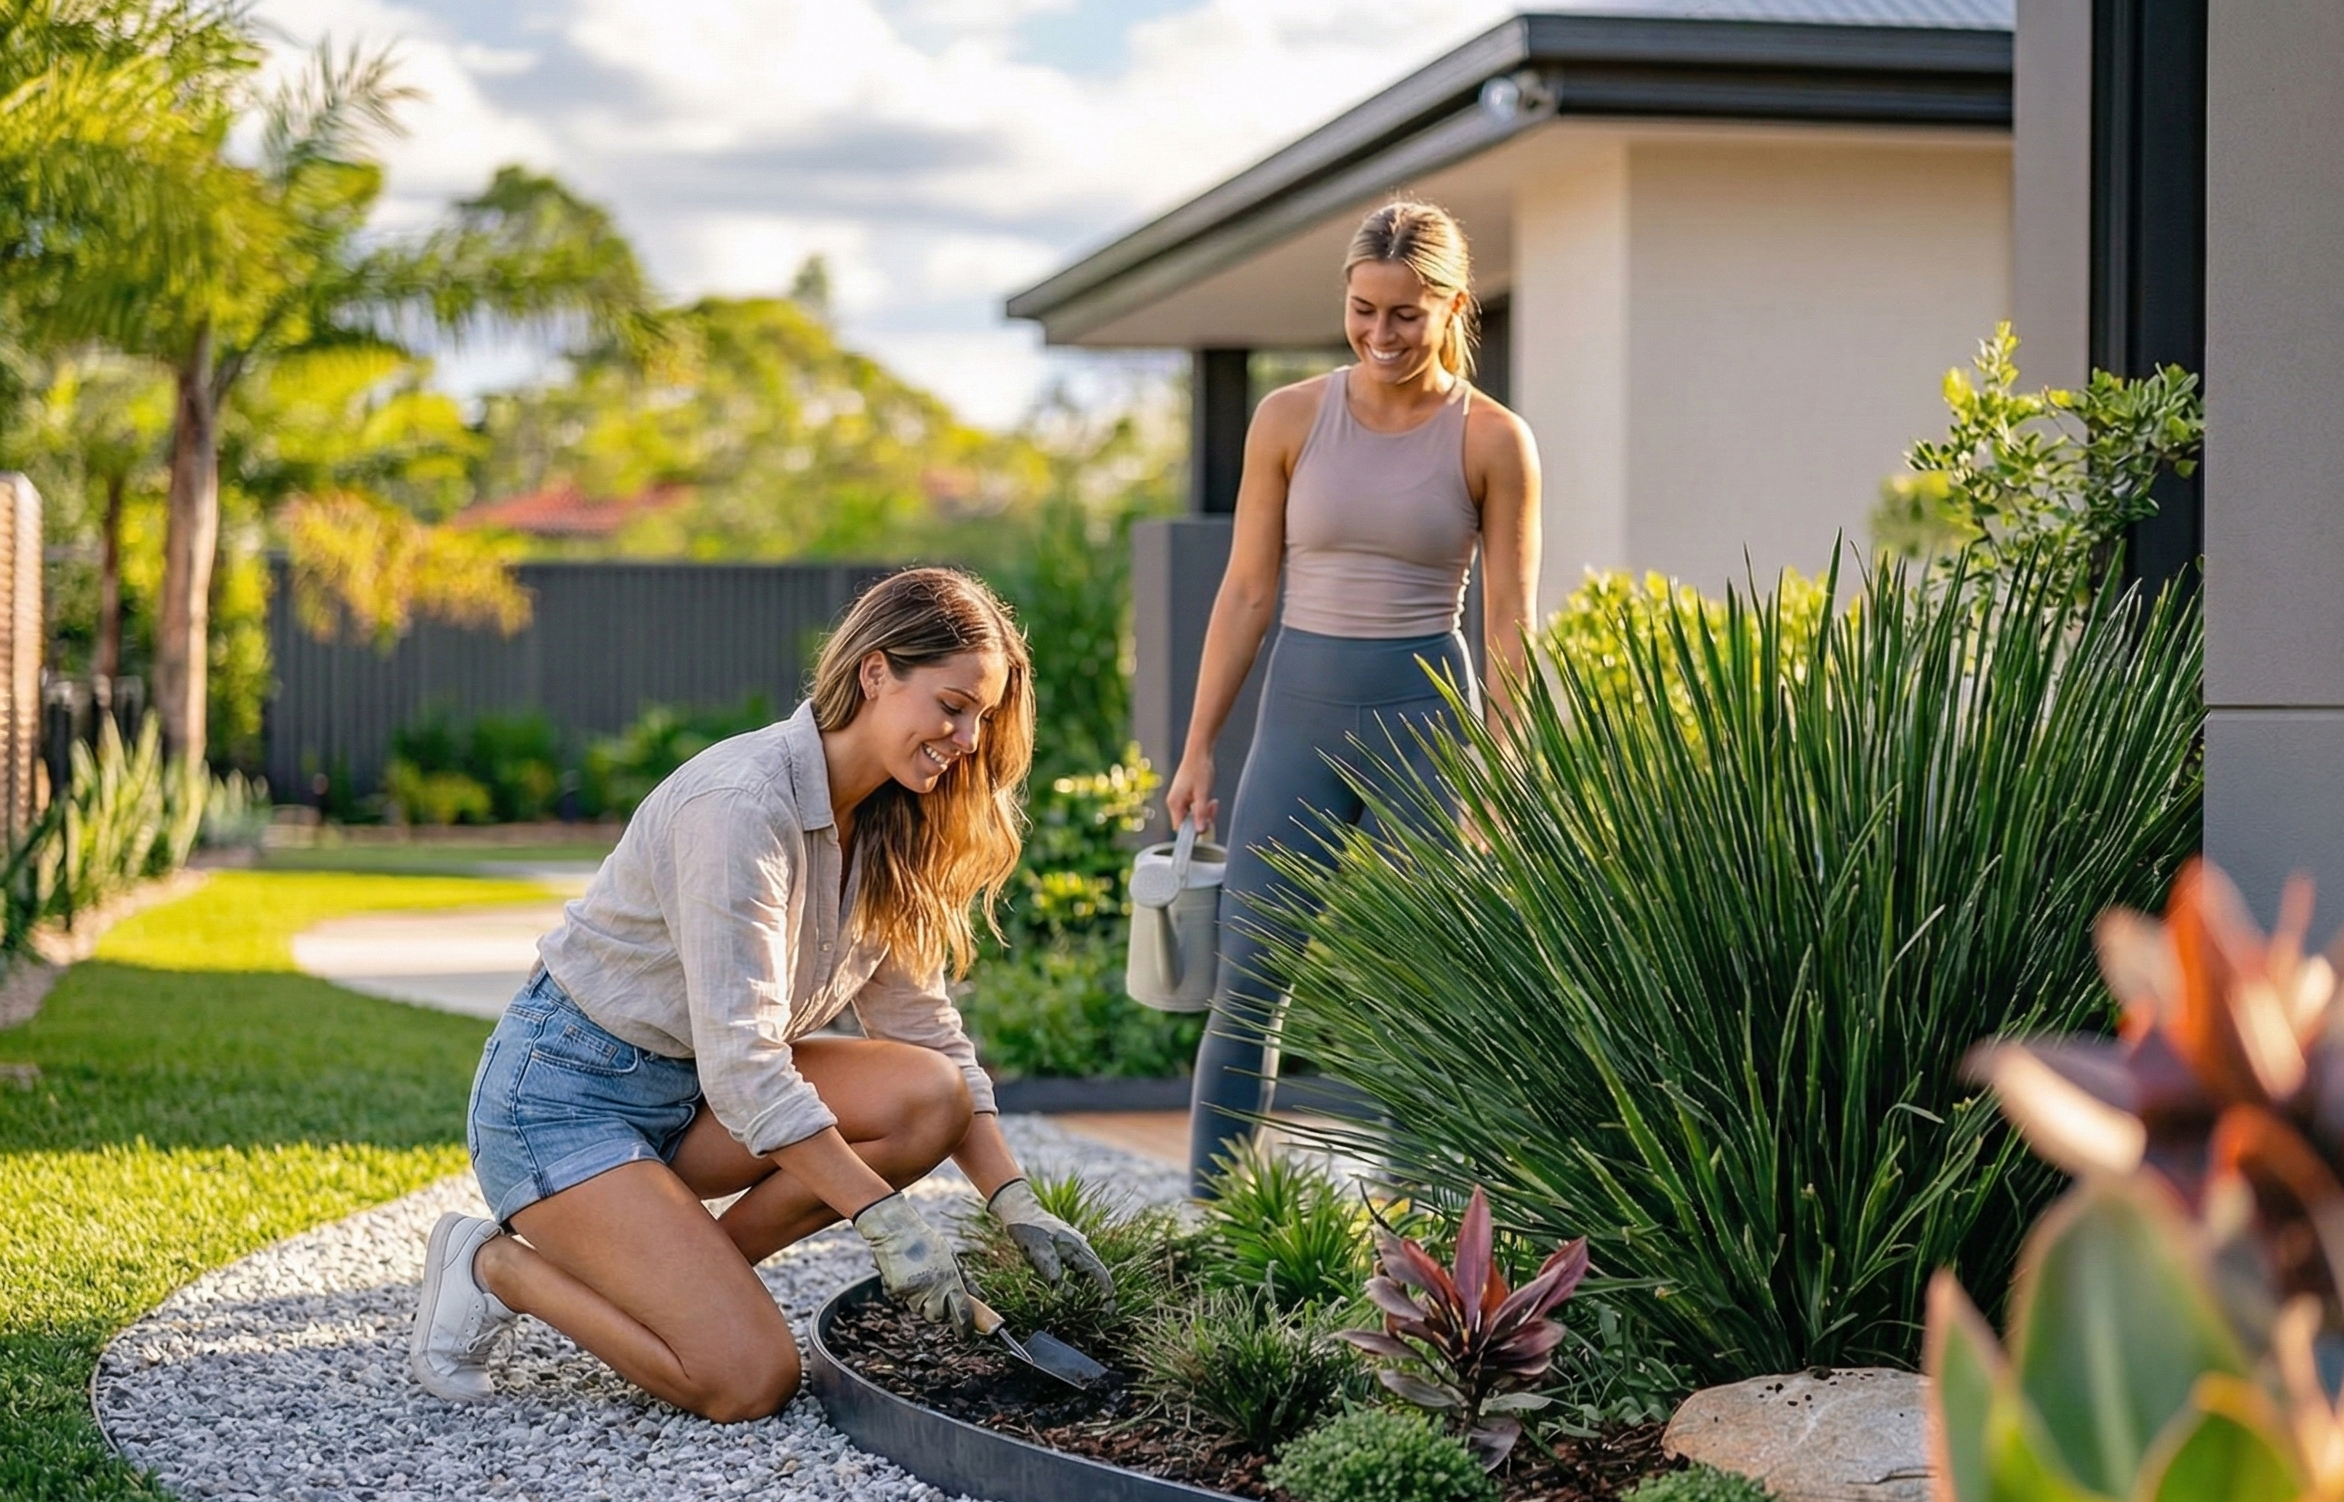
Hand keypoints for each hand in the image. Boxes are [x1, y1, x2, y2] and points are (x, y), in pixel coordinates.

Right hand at [853, 1192, 975, 1336]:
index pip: (962, 1312)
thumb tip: (981, 1297)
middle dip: (939, 1311)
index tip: (967, 1334)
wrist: (896, 1231)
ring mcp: (913, 1291)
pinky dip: (906, 1293)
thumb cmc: (927, 1242)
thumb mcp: (952, 1258)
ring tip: (920, 1277)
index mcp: (951, 1280)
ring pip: (920, 1310)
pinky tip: (906, 1275)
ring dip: (922, 1301)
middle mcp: (933, 1289)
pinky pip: (903, 1300)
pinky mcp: (896, 1291)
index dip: (966, 1327)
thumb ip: (966, 1280)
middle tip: (937, 1294)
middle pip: (938, 1317)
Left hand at [987, 1179, 1113, 1298]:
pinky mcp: (1063, 1255)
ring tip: (1098, 1306)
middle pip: (1095, 1272)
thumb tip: (1059, 1287)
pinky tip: (1076, 1292)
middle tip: (1108, 1310)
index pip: (1096, 1268)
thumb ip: (1050, 1266)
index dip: (1105, 1284)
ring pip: (1085, 1273)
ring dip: (1090, 1288)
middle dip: (1102, 1291)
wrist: (1022, 1214)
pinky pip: (1075, 1271)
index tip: (1110, 1299)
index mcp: (1076, 1246)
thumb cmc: (1031, 1229)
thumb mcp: (1039, 1248)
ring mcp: (1071, 1251)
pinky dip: (1078, 1283)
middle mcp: (1078, 1249)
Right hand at [1164, 752, 1216, 834]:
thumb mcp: (1203, 793)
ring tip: (1213, 802)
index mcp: (1174, 803)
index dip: (1193, 830)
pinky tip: (1211, 800)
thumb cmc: (1200, 769)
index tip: (1207, 824)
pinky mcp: (1185, 797)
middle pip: (1187, 823)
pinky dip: (1203, 807)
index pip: (1180, 828)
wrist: (1199, 752)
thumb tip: (1200, 831)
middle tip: (1213, 807)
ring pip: (1192, 817)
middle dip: (1202, 820)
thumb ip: (1200, 813)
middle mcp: (1174, 803)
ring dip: (1204, 813)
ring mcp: (1179, 800)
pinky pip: (1194, 809)